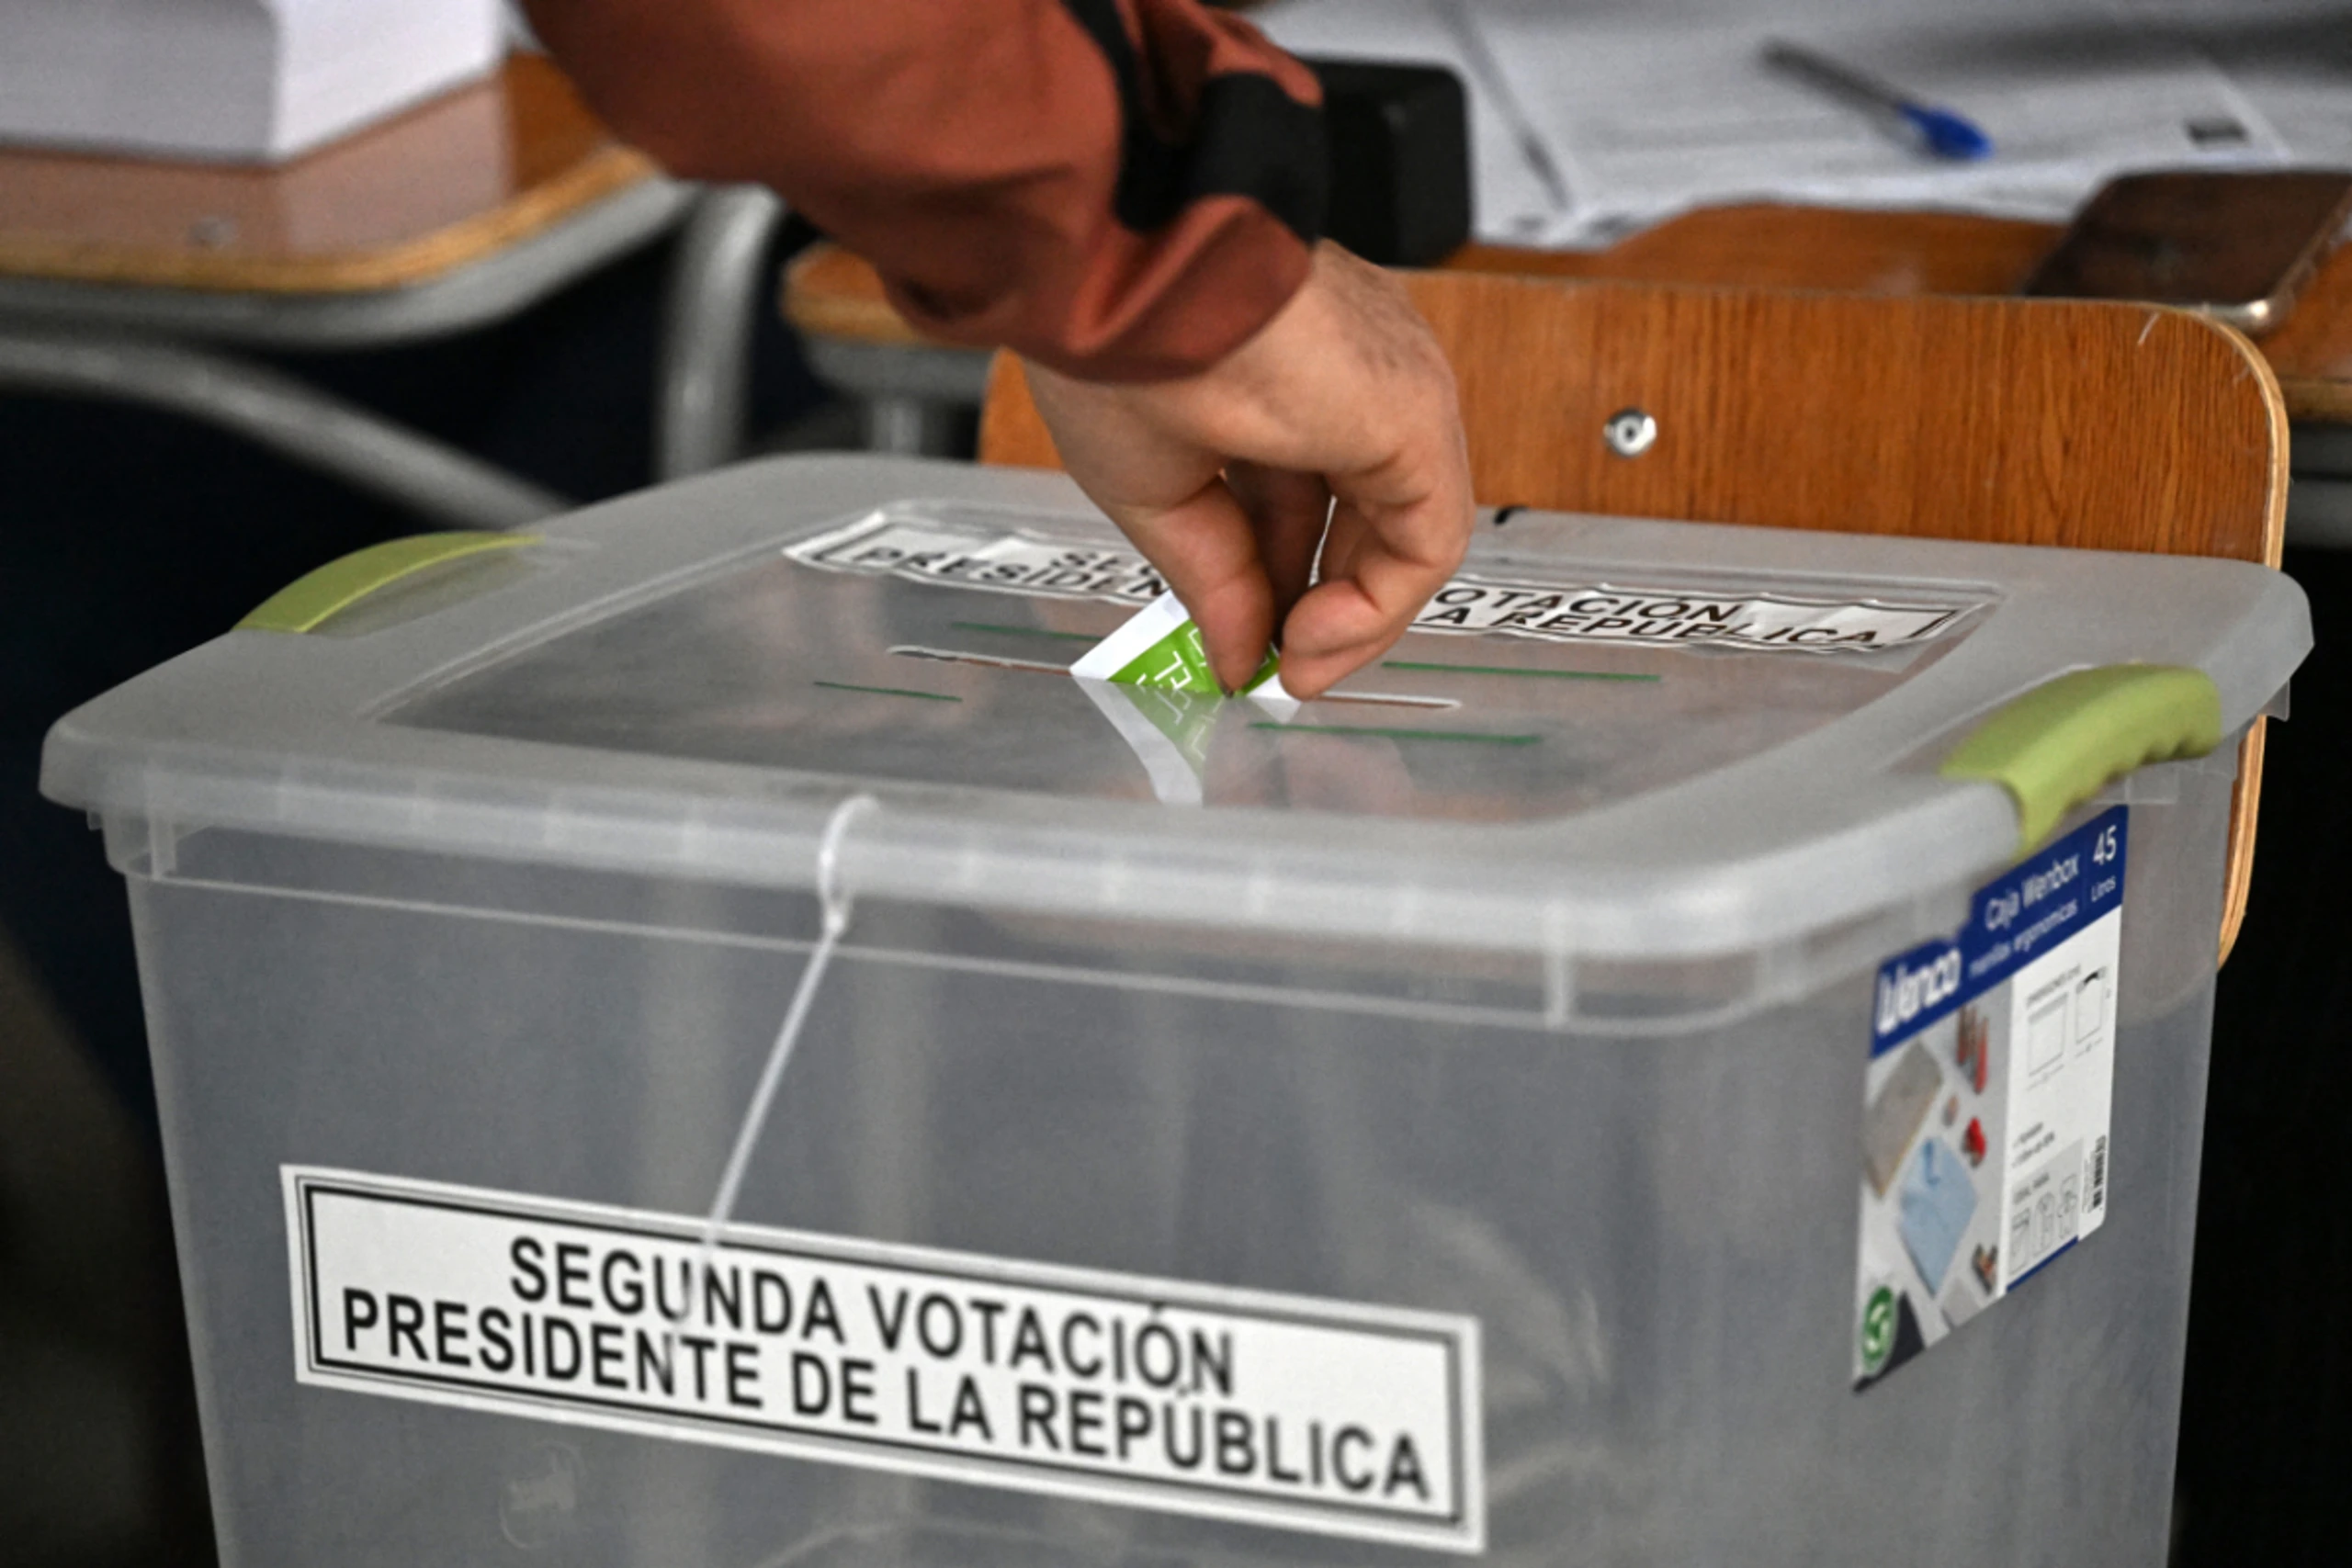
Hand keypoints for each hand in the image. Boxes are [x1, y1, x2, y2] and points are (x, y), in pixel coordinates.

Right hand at [1025, 242, 1472, 698]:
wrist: (1122, 281)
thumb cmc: (1113, 341)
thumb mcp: (1158, 489)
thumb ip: (1215, 577)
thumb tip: (1237, 653)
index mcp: (1282, 371)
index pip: (1300, 498)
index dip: (1274, 583)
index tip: (1243, 644)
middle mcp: (1349, 376)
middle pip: (1360, 520)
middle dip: (1320, 606)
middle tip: (1278, 667)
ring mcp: (1390, 392)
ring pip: (1404, 534)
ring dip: (1353, 620)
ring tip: (1294, 663)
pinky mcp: (1417, 417)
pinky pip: (1426, 540)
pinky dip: (1378, 607)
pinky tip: (1312, 636)